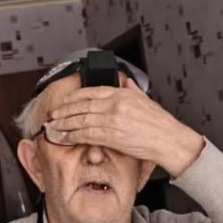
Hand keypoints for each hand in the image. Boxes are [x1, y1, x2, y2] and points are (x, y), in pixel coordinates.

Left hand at [45, 83, 204, 176]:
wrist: (169, 139)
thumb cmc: (160, 123)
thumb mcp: (146, 100)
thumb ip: (133, 91)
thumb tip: (126, 83)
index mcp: (122, 94)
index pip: (91, 91)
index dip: (74, 97)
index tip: (65, 101)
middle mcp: (115, 104)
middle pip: (82, 105)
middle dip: (64, 111)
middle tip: (53, 115)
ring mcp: (112, 119)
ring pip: (81, 120)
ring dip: (64, 124)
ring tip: (53, 128)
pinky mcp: (111, 135)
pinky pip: (86, 134)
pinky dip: (72, 136)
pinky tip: (64, 138)